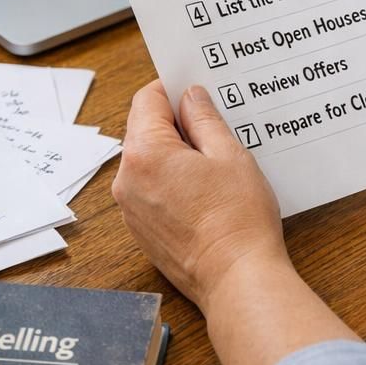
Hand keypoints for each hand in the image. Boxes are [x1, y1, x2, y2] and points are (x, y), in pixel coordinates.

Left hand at [112, 80, 286, 308]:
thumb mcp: (229, 155)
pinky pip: (150, 189)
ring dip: (174, 153)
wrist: (236, 277)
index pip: (148, 100)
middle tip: (214, 124)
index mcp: (145, 153)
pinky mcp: (141, 230)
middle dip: (176, 122)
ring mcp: (131, 208)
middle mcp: (127, 180)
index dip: (172, 88)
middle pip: (144, 130)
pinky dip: (171, 181)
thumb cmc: (238, 219)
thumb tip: (191, 97)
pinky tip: (205, 189)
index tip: (194, 86)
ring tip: (214, 162)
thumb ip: (204, 119)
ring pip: (148, 161)